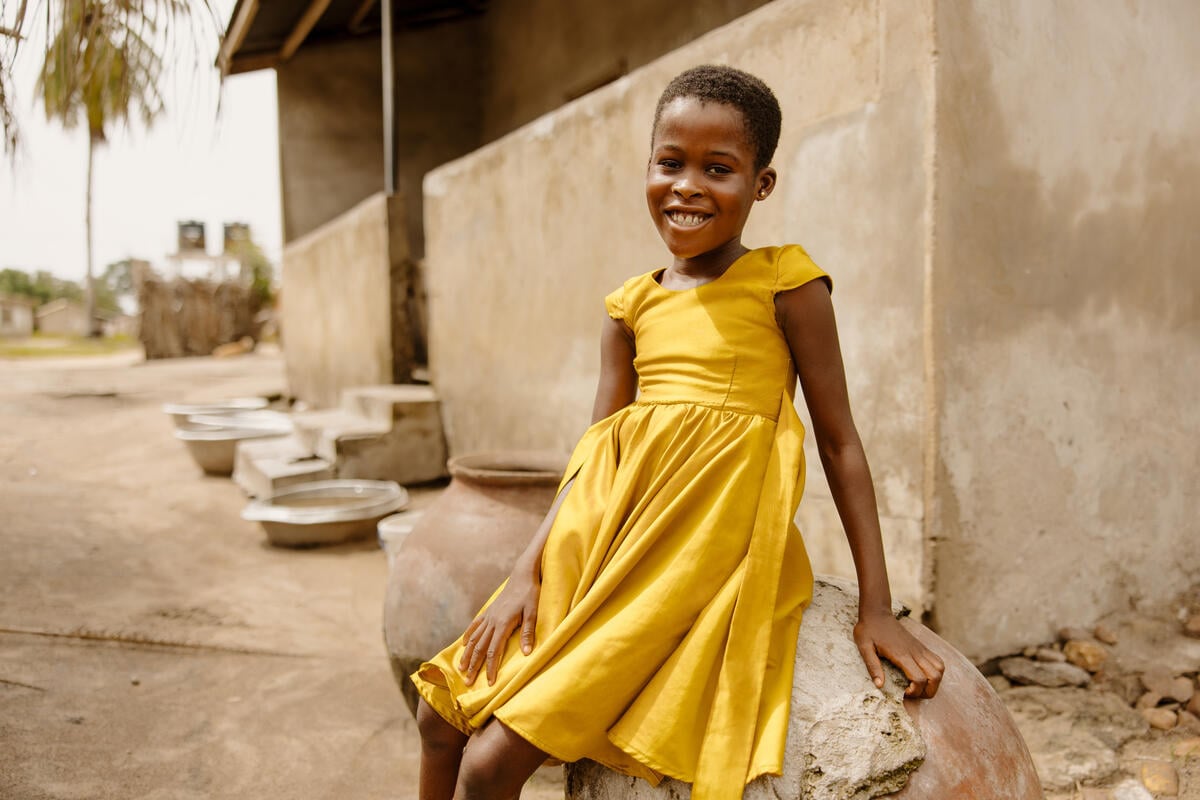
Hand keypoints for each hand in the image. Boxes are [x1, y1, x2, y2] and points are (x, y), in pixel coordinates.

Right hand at [458, 572, 540, 686]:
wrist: (523, 574)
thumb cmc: (530, 593)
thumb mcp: (533, 612)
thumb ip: (528, 632)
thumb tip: (527, 653)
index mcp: (502, 624)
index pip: (493, 651)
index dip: (490, 668)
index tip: (489, 683)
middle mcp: (492, 621)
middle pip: (480, 648)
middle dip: (474, 666)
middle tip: (468, 682)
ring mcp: (488, 616)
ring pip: (474, 638)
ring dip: (467, 655)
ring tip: (461, 668)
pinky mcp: (489, 611)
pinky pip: (475, 626)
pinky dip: (468, 636)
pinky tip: (463, 645)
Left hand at [853, 609, 944, 698]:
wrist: (877, 612)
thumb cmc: (868, 630)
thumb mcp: (864, 648)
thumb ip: (872, 666)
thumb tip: (880, 686)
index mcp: (901, 655)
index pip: (919, 678)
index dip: (915, 691)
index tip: (903, 692)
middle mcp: (915, 652)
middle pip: (935, 676)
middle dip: (928, 691)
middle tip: (913, 693)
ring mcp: (920, 648)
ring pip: (940, 668)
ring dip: (934, 682)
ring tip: (919, 686)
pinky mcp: (921, 646)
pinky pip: (937, 660)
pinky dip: (935, 672)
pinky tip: (922, 675)